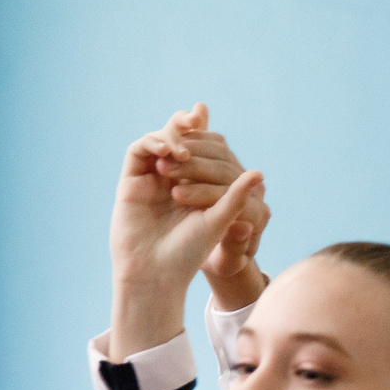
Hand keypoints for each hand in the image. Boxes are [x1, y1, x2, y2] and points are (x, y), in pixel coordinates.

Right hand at [108, 104, 263, 359]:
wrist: (155, 273)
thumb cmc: (189, 254)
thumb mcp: (217, 222)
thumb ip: (235, 197)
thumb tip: (259, 173)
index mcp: (194, 188)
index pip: (201, 154)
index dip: (206, 135)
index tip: (212, 122)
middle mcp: (171, 180)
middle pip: (178, 141)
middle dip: (187, 126)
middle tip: (196, 117)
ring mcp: (149, 180)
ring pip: (158, 142)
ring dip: (171, 137)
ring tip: (184, 152)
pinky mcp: (130, 182)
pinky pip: (139, 151)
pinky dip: (153, 144)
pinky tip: (168, 152)